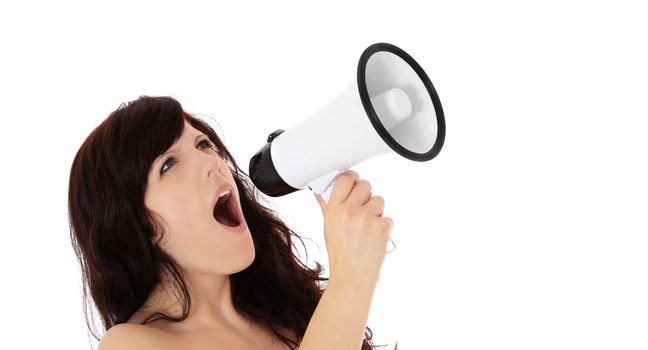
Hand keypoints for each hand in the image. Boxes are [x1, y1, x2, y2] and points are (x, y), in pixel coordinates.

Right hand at [314, 170, 392, 289]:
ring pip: (379, 200)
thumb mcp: (328, 228)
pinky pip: (388, 218)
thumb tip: (323, 192)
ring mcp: (366, 218)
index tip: (355, 181)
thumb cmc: (340, 255)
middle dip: (367, 195)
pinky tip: (374, 238)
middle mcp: (349, 211)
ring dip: (377, 211)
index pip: (344, 179)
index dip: (352, 179)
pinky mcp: (381, 227)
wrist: (352, 277)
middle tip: (364, 208)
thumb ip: (327, 207)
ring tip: (368, 227)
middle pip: (365, 185)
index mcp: (334, 209)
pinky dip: (384, 227)